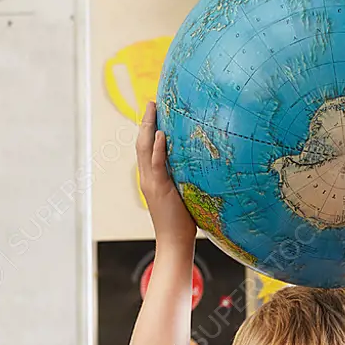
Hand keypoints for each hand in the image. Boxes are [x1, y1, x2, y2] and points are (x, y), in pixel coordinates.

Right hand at [136, 101, 197, 244]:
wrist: (175, 242)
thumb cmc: (184, 222)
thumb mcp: (185, 195)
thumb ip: (188, 179)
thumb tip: (203, 167)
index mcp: (153, 178)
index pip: (147, 149)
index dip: (148, 129)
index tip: (154, 111)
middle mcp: (147, 177)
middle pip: (141, 143)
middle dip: (145, 121)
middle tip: (150, 101)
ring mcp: (151, 182)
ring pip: (144, 149)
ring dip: (147, 126)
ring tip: (151, 108)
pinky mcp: (158, 189)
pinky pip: (156, 164)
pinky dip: (156, 148)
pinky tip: (160, 134)